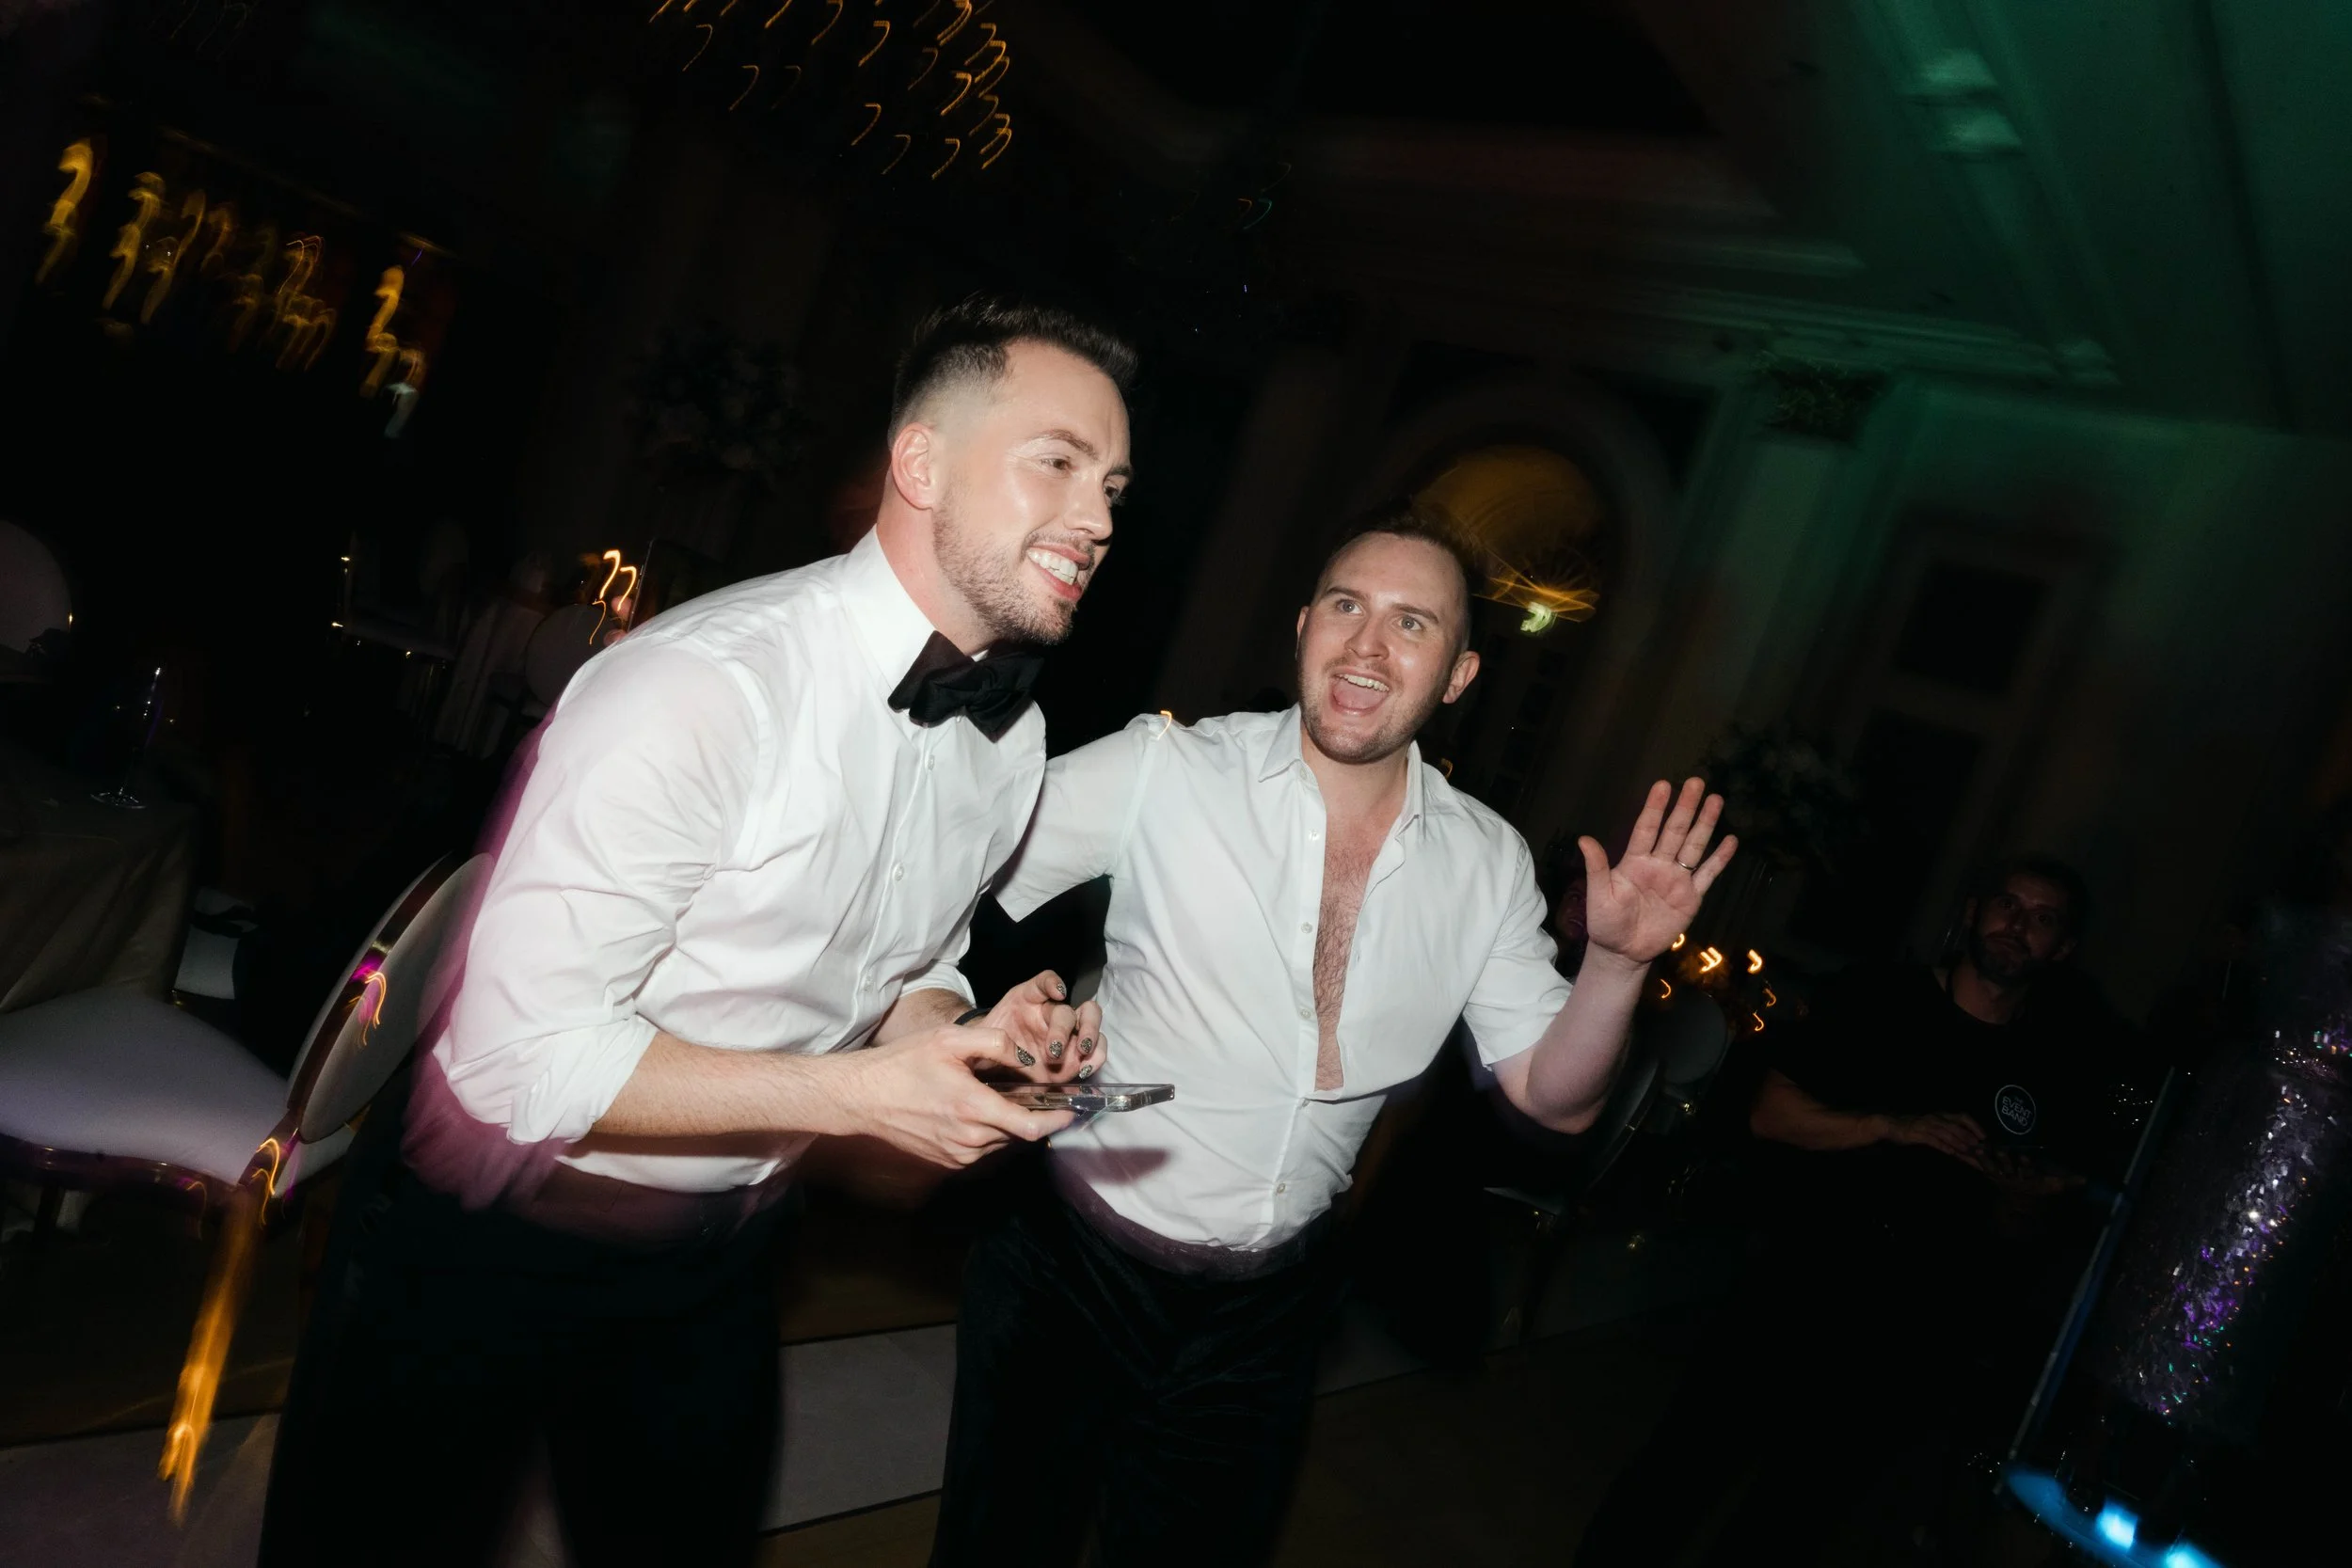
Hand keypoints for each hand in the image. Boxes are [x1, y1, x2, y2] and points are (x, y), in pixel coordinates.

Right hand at [821, 1024, 1072, 1167]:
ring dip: (1007, 1124)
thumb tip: (1025, 1056)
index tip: (1072, 1109)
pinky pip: (980, 1150)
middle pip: (1019, 1134)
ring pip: (1000, 1142)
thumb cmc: (902, 1064)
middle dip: (1032, 1115)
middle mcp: (970, 1139)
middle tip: (1033, 1093)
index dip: (1058, 1120)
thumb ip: (993, 1042)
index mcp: (974, 1109)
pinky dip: (987, 1133)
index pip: (1032, 1127)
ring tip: (997, 1098)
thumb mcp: (948, 1039)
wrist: (862, 1097)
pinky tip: (973, 1110)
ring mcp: (958, 1155)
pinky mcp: (947, 1163)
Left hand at [981, 970, 1104, 1081]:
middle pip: (1069, 1010)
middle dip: (1066, 1027)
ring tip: (1080, 1054)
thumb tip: (993, 1049)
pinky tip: (1084, 1069)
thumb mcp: (981, 1035)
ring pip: (1090, 1024)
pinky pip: (1095, 1052)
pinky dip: (1095, 1059)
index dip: (1052, 984)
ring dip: (1090, 1037)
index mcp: (1029, 1001)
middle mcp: (1050, 1014)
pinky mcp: (1073, 1058)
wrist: (991, 1065)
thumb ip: (989, 1039)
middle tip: (1056, 1048)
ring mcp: (1066, 1035)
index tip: (1057, 993)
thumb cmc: (987, 1044)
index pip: (1043, 983)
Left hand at [1579, 778, 1737, 968]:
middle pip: (1674, 831)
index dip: (1655, 807)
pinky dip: (1719, 859)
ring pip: (1694, 846)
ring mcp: (1676, 880)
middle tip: (1696, 782)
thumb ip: (1597, 867)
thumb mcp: (1599, 895)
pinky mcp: (1691, 897)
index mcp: (1634, 861)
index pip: (1646, 828)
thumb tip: (1584, 839)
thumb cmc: (1606, 922)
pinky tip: (1731, 840)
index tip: (1664, 784)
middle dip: (1685, 807)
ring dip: (1705, 824)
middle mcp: (1658, 864)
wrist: (1623, 952)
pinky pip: (1707, 875)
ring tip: (1716, 800)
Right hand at [1878, 1111, 1987, 1165]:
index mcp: (1942, 1116)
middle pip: (1956, 1125)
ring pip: (1946, 1133)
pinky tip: (1950, 1152)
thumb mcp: (1933, 1130)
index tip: (1984, 1137)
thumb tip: (1967, 1146)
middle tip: (1980, 1146)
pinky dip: (1942, 1146)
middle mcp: (1936, 1118)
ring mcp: (1927, 1125)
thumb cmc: (1915, 1129)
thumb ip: (1949, 1136)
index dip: (1974, 1126)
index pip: (1962, 1117)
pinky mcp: (1917, 1134)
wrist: (1891, 1126)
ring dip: (1958, 1141)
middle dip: (1969, 1136)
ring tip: (1968, 1150)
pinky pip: (1932, 1140)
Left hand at [1975, 1144, 2082, 1198]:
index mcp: (2030, 1178)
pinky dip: (1979, 1159)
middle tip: (2001, 1150)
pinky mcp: (1993, 1174)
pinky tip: (1974, 1149)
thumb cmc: (2040, 1188)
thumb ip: (2068, 1183)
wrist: (2021, 1201)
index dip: (2026, 1165)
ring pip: (1995, 1167)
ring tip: (1981, 1149)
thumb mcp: (2053, 1187)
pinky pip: (1984, 1166)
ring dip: (1988, 1159)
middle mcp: (2014, 1178)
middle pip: (2009, 1168)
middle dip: (2005, 1160)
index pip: (2029, 1171)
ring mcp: (2002, 1176)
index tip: (2024, 1156)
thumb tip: (2086, 1180)